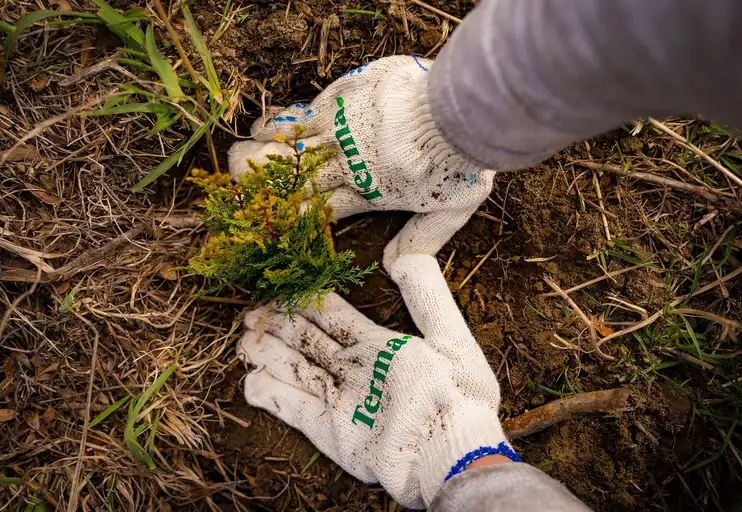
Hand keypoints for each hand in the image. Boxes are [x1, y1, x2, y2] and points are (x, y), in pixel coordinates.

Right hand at [228, 56, 494, 270]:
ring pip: (294, 148)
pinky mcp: (343, 100)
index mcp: (370, 193)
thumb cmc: (461, 162)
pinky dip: (280, 124)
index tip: (272, 227)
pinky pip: (302, 114)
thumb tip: (393, 267)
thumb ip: (422, 240)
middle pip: (298, 181)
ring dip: (263, 157)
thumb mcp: (451, 211)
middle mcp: (349, 166)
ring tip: (237, 164)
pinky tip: (262, 129)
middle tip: (239, 195)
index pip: (320, 211)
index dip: (294, 219)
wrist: (462, 110)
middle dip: (267, 190)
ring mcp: (343, 132)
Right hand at [237, 254, 518, 508]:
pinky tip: (250, 380)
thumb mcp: (449, 336)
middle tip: (250, 314)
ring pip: (297, 371)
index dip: (309, 303)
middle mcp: (356, 371)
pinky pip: (295, 410)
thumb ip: (427, 295)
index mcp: (380, 346)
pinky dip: (272, 396)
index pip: (335, 318)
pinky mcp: (332, 433)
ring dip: (270, 355)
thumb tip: (403, 258)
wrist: (453, 450)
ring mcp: (342, 401)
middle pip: (309, 342)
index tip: (283, 290)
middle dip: (281, 327)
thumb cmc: (458, 393)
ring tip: (244, 341)